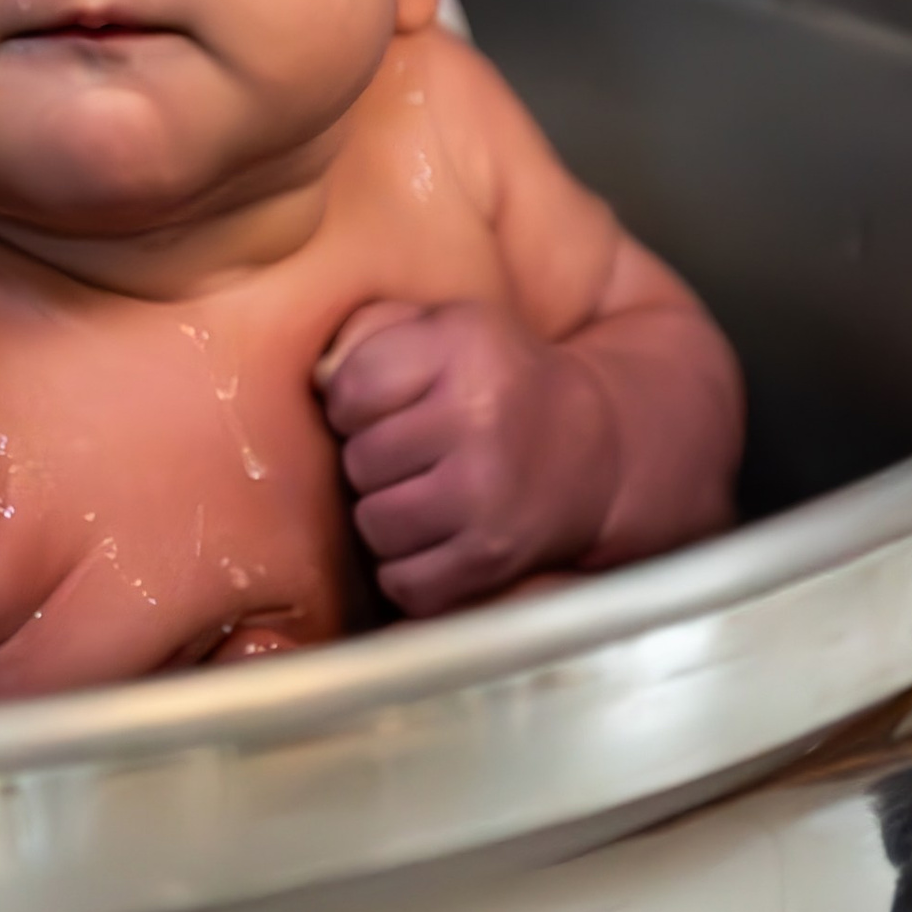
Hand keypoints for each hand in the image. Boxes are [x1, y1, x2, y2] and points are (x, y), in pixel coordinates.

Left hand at [316, 298, 622, 619]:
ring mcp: (487, 494)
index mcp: (465, 347)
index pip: (350, 389)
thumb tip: (318, 383)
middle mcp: (480, 417)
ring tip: (423, 495)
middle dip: (373, 462)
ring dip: (386, 518)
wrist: (593, 450)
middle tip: (413, 455)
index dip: (354, 403)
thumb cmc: (495, 383)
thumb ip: (373, 334)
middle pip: (358, 461)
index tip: (387, 405)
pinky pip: (404, 582)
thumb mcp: (446, 329)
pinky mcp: (492, 556)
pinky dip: (409, 571)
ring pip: (374, 524)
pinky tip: (436, 539)